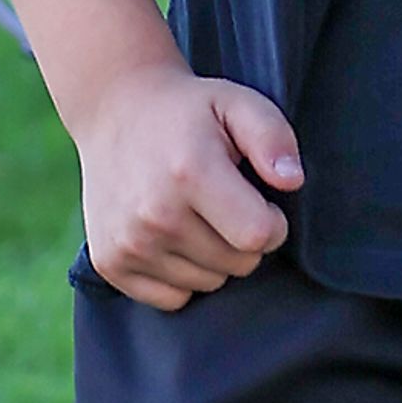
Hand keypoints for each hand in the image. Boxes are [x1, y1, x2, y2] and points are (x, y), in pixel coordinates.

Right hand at [77, 62, 301, 307]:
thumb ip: (273, 137)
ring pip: (208, 283)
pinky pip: (172, 299)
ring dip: (212, 257)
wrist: (115, 111)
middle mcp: (154, 215)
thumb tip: (292, 180)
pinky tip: (171, 236)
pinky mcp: (109, 263)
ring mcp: (127, 243)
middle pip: (237, 265)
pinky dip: (180, 276)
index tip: (260, 201)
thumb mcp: (238, 103)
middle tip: (223, 203)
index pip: (259, 236)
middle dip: (243, 239)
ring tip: (194, 214)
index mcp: (190, 174)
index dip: (273, 222)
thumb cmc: (190, 112)